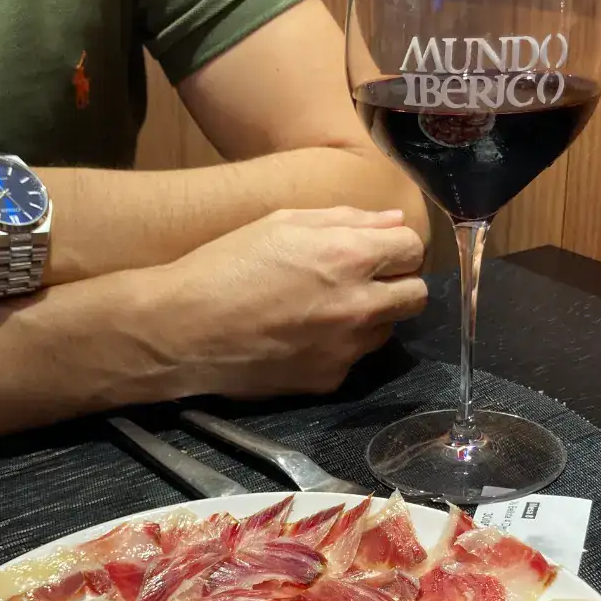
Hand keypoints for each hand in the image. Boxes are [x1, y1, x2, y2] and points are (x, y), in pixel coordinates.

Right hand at [151, 207, 427, 397]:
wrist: (184, 330)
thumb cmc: (226, 265)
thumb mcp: (282, 224)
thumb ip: (347, 220)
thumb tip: (393, 223)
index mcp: (349, 257)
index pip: (412, 249)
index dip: (397, 247)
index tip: (378, 250)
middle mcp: (359, 306)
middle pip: (416, 296)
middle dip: (398, 284)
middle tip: (364, 281)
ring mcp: (346, 349)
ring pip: (386, 330)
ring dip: (370, 317)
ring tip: (325, 309)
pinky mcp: (329, 380)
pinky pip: (352, 359)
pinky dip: (338, 347)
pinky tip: (302, 338)